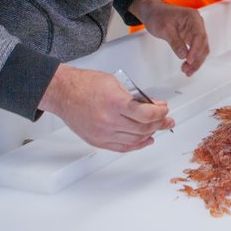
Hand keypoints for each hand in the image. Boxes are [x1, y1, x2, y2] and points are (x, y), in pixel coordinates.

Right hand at [39, 64, 172, 151]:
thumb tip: (154, 105)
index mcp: (114, 102)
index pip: (146, 114)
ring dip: (150, 134)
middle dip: (159, 124)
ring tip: (158, 128)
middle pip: (143, 128)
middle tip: (167, 120)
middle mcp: (108, 120)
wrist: (63, 93)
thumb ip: (137, 96)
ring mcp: (102, 133)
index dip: (160, 113)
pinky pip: (121, 148)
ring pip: (135, 140)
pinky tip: (145, 140)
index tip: (165, 110)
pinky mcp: (97, 140)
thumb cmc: (86, 84)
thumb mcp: (116, 83)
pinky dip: (136, 145)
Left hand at [131, 0, 209, 75]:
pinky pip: (196, 49)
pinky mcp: (191, 37)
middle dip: (196, 58)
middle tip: (187, 70)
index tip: (189, 60)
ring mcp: (195, 30)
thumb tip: (183, 55)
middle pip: (203, 44)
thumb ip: (175, 42)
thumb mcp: (165, 29)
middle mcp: (197, 24)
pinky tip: (188, 66)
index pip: (199, 35)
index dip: (195, 50)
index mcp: (193, 17)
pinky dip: (193, 58)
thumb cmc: (158, 15)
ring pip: (201, 49)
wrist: (153, 12)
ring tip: (187, 71)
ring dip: (196, 61)